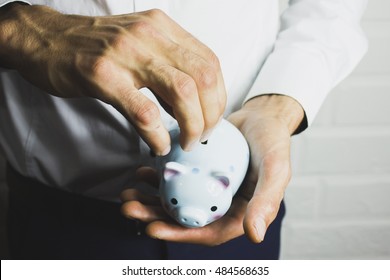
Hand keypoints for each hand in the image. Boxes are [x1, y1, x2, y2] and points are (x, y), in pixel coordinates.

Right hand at [0, 4, 225, 154]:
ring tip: (186, 143)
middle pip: (203, 78)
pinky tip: (158, 145)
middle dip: (210, 115)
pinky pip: (144, 111)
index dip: (219, 97)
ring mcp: (126, 53)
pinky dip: (158, 134)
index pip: (210, 63)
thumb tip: (195, 102)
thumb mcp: (140, 43)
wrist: (46, 38)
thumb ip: (169, 65)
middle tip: (202, 136)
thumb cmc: (97, 47)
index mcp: (163, 28)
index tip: (212, 119)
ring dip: (191, 125)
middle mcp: (150, 35)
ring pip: (181, 92)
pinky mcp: (102, 75)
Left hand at [121, 95, 304, 244]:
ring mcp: (206, 188)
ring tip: (128, 194)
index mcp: (239, 213)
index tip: (153, 228)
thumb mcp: (275, 170)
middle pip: (185, 218)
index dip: (179, 235)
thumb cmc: (273, 143)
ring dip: (149, 200)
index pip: (207, 232)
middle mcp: (220, 204)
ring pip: (175, 201)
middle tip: (130, 208)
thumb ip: (267, 201)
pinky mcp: (197, 172)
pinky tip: (142, 172)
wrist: (263, 117)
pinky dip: (157, 179)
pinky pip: (176, 180)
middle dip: (154, 217)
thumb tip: (255, 235)